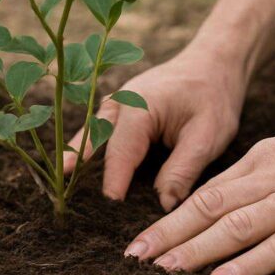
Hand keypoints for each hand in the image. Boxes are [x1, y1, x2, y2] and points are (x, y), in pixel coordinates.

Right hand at [63, 47, 245, 209]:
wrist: (214, 64)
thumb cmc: (214, 97)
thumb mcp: (208, 136)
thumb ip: (183, 170)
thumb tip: (164, 205)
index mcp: (140, 107)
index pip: (120, 153)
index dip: (113, 183)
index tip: (107, 211)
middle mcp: (120, 103)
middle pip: (95, 143)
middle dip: (81, 173)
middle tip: (67, 204)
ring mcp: (116, 104)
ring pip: (90, 136)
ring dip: (77, 160)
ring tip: (60, 187)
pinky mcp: (119, 110)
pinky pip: (97, 131)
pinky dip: (88, 149)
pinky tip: (75, 169)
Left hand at [123, 110, 274, 274]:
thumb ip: (261, 179)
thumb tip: (226, 204)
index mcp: (261, 161)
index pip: (205, 193)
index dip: (170, 220)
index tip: (140, 243)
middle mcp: (272, 176)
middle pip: (210, 207)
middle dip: (169, 235)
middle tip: (133, 260)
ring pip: (237, 225)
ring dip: (197, 250)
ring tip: (164, 273)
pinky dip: (250, 262)